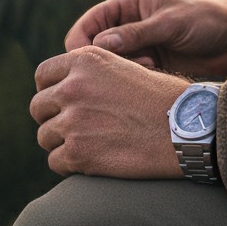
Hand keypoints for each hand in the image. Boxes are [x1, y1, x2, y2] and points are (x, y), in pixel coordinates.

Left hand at [30, 46, 188, 178]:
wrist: (188, 130)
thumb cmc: (165, 100)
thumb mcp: (125, 69)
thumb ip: (92, 75)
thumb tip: (64, 89)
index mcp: (85, 61)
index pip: (43, 75)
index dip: (50, 91)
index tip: (61, 103)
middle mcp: (73, 87)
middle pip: (38, 107)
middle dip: (52, 119)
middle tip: (73, 129)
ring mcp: (73, 120)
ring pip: (44, 136)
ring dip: (62, 144)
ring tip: (89, 146)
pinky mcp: (78, 152)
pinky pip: (55, 161)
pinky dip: (69, 165)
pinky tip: (92, 162)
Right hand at [63, 0, 226, 76]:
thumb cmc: (205, 21)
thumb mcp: (170, 24)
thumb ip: (135, 34)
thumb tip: (99, 45)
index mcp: (126, 6)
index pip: (87, 26)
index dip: (82, 45)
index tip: (93, 61)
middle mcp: (126, 26)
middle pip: (93, 51)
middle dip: (104, 62)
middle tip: (128, 66)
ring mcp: (137, 48)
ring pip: (111, 68)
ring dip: (123, 72)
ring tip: (149, 66)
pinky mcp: (149, 66)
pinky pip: (129, 78)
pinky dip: (135, 80)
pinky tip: (156, 76)